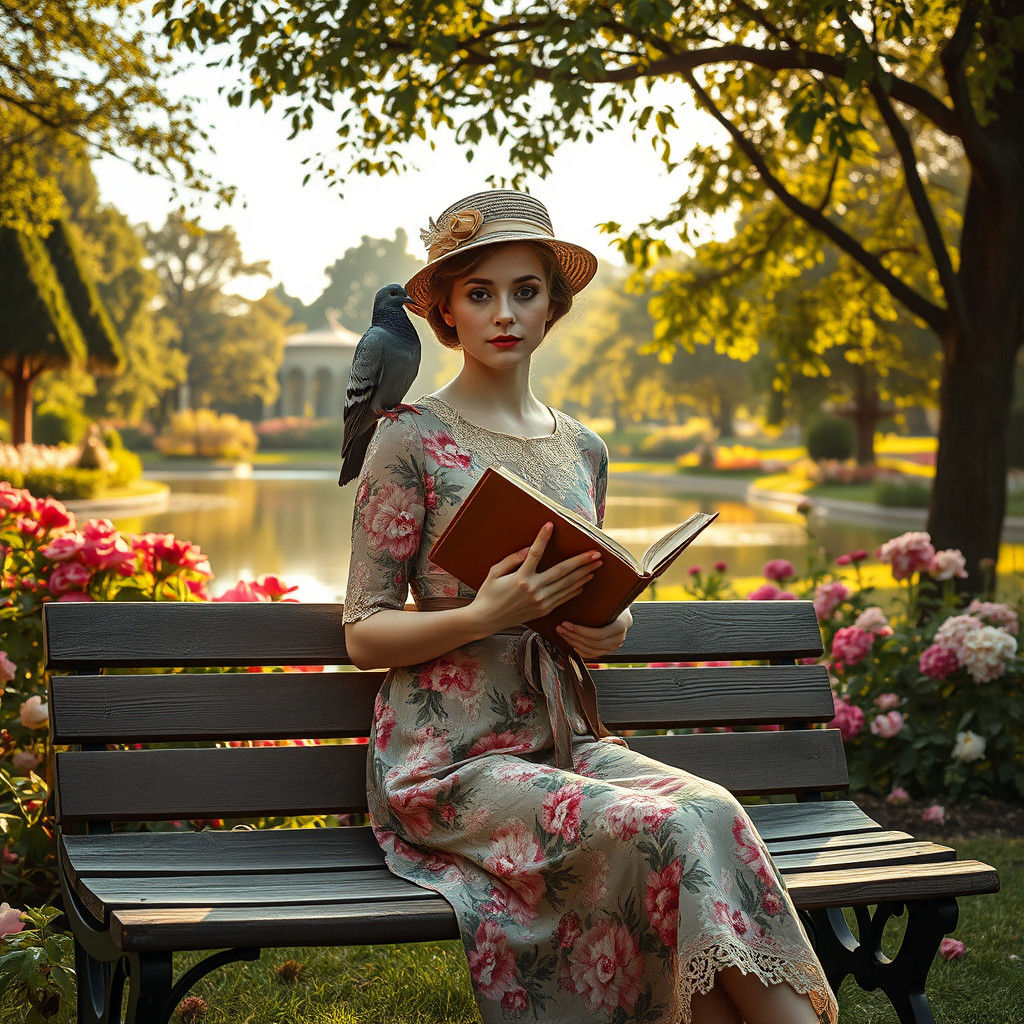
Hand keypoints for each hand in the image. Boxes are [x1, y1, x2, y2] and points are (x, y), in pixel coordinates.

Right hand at [470, 521, 602, 633]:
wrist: (487, 620)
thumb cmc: (488, 594)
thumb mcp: (495, 573)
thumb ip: (512, 559)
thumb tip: (529, 549)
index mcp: (520, 578)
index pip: (535, 553)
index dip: (543, 538)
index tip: (551, 525)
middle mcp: (534, 589)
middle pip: (562, 571)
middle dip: (581, 561)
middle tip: (596, 553)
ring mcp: (541, 601)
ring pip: (567, 585)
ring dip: (584, 574)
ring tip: (596, 565)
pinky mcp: (544, 609)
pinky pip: (564, 598)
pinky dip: (575, 589)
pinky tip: (584, 582)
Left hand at [555, 606, 632, 658]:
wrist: (623, 613)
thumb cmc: (614, 603)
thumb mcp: (610, 600)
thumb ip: (600, 600)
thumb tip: (580, 587)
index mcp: (620, 626)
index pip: (598, 634)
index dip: (580, 631)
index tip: (566, 624)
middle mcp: (619, 639)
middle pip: (593, 643)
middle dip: (573, 636)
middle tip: (560, 628)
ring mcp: (614, 646)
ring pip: (591, 650)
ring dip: (573, 642)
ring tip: (562, 633)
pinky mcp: (608, 650)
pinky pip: (592, 655)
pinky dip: (580, 651)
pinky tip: (571, 643)